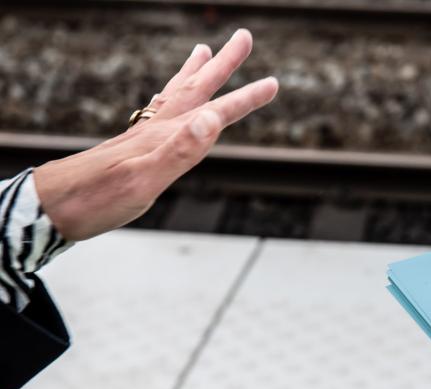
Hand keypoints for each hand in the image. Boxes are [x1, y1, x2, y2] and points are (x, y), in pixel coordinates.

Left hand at [34, 29, 277, 240]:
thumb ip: (179, 151)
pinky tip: (167, 98)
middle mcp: (156, 128)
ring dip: (195, 72)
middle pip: (196, 89)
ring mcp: (142, 134)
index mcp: (165, 135)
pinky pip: (157, 109)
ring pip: (175, 94)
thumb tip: (211, 118)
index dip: (244, 99)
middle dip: (224, 65)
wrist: (54, 206)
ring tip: (205, 51)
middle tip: (244, 38)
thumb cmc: (99, 199)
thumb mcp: (144, 180)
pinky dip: (170, 95)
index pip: (215, 112)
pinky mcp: (131, 144)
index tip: (273, 83)